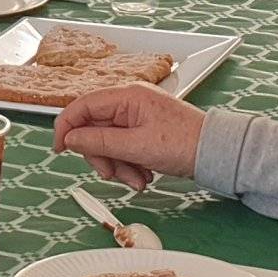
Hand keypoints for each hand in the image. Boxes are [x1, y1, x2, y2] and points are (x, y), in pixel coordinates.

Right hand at [51, 83, 204, 190]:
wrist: (217, 153)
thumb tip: (70, 139)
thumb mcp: (137, 146)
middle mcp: (129, 103)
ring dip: (118, 166)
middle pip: (94, 129)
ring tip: (138, 180)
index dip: (67, 127)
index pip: (82, 106)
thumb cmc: (185, 144)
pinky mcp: (144, 131)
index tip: (60, 150)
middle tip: (113, 174)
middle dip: (101, 156)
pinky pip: (123, 148)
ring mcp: (137, 117)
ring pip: (108, 143)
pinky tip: (144, 175)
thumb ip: (99, 142)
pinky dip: (129, 165)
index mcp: (127, 96)